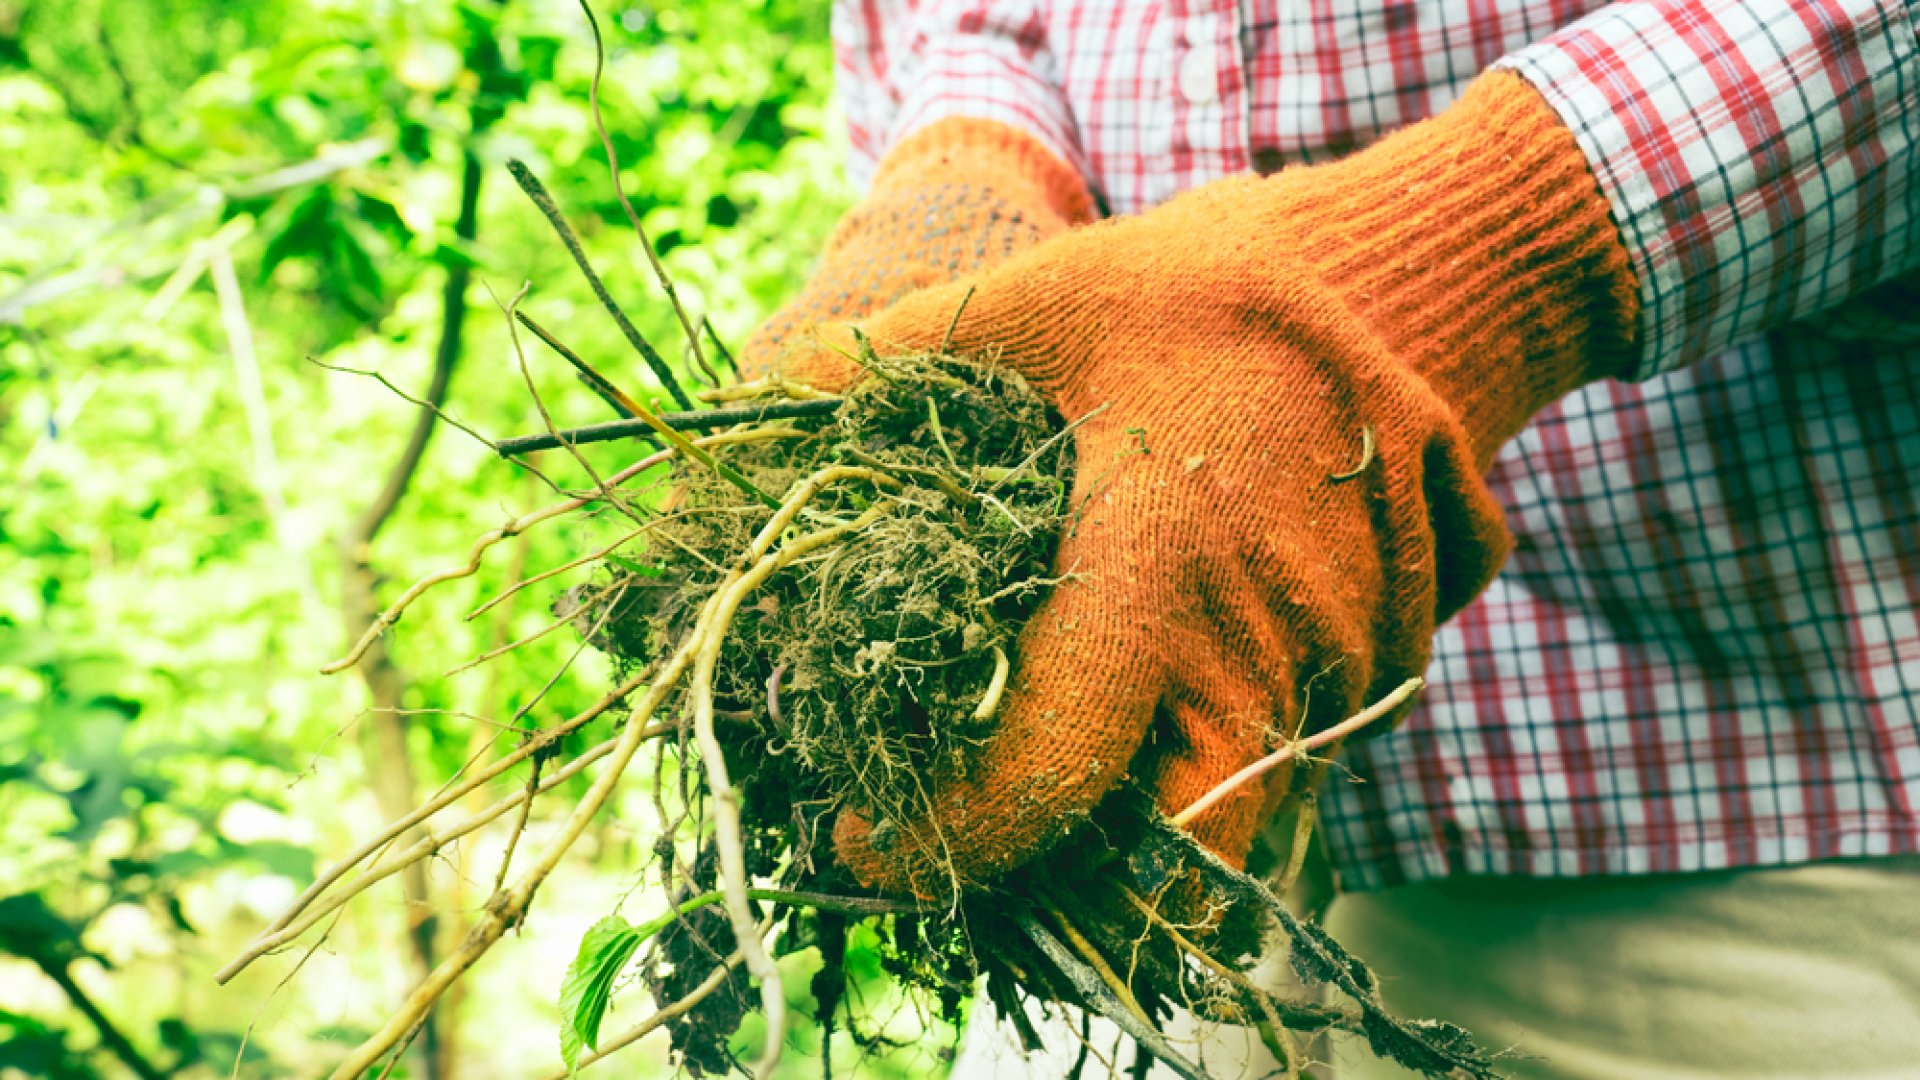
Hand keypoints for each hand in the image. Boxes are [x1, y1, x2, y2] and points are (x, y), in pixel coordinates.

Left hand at [808, 73, 1640, 895]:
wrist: (1413, 273)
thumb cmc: (1212, 285)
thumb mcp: (1042, 298)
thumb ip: (896, 359)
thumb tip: (759, 404)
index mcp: (1162, 572)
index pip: (1052, 776)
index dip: (945, 837)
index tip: (857, 835)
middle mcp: (1266, 651)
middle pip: (1176, 867)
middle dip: (1066, 878)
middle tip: (966, 821)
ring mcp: (1342, 671)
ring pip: (1237, 826)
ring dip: (1138, 830)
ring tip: (1034, 763)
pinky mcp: (1383, 668)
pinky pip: (1288, 764)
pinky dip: (1208, 770)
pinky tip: (1141, 702)